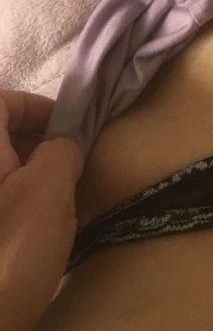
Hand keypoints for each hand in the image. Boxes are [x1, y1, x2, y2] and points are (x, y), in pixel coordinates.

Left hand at [0, 91, 82, 330]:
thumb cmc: (8, 253)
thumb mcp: (50, 190)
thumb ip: (62, 148)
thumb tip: (63, 144)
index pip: (1, 100)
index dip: (33, 106)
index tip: (65, 130)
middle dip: (30, 142)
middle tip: (63, 168)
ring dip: (22, 175)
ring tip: (50, 204)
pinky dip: (11, 205)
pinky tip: (29, 234)